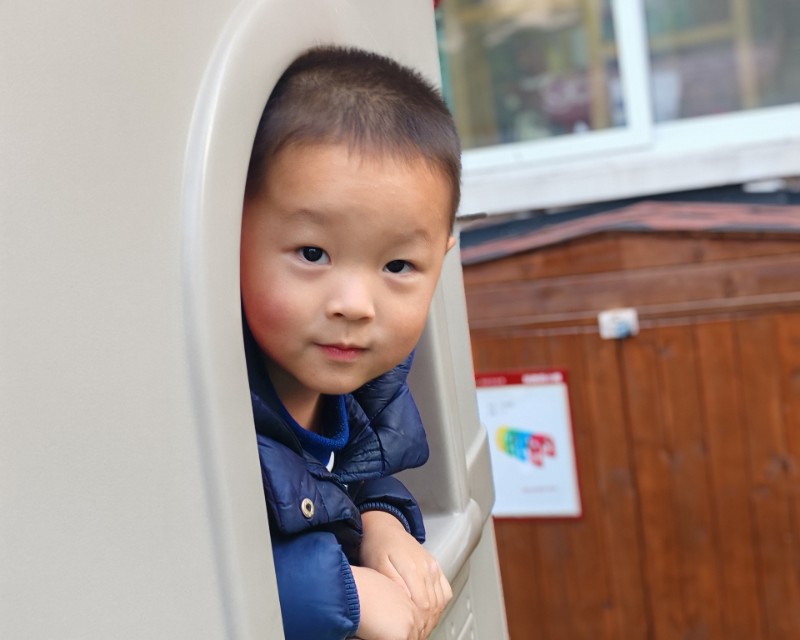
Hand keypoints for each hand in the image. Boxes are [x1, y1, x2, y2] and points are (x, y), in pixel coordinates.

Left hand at [359, 511, 451, 637]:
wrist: (384, 527)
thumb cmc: (376, 545)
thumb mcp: (377, 565)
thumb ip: (393, 584)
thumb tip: (404, 603)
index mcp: (413, 569)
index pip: (423, 606)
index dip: (418, 624)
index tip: (410, 633)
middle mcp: (428, 567)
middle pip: (434, 606)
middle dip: (426, 624)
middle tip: (415, 635)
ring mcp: (434, 566)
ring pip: (442, 600)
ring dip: (434, 616)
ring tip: (422, 628)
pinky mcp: (436, 566)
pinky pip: (446, 590)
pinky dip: (441, 604)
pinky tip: (431, 611)